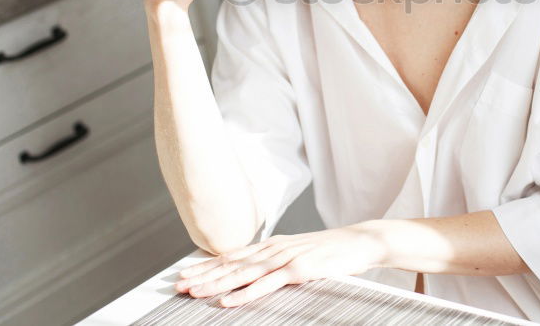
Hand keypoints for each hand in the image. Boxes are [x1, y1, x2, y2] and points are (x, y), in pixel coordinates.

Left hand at [173, 226, 386, 307]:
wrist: (360, 241)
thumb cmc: (330, 250)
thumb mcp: (297, 252)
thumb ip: (274, 261)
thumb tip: (253, 272)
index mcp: (272, 244)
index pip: (232, 256)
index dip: (206, 266)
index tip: (185, 274)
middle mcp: (274, 248)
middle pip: (231, 264)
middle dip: (203, 275)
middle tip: (178, 285)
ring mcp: (286, 258)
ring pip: (243, 273)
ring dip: (217, 283)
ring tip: (195, 292)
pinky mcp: (299, 269)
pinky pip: (268, 284)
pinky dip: (246, 292)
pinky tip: (230, 300)